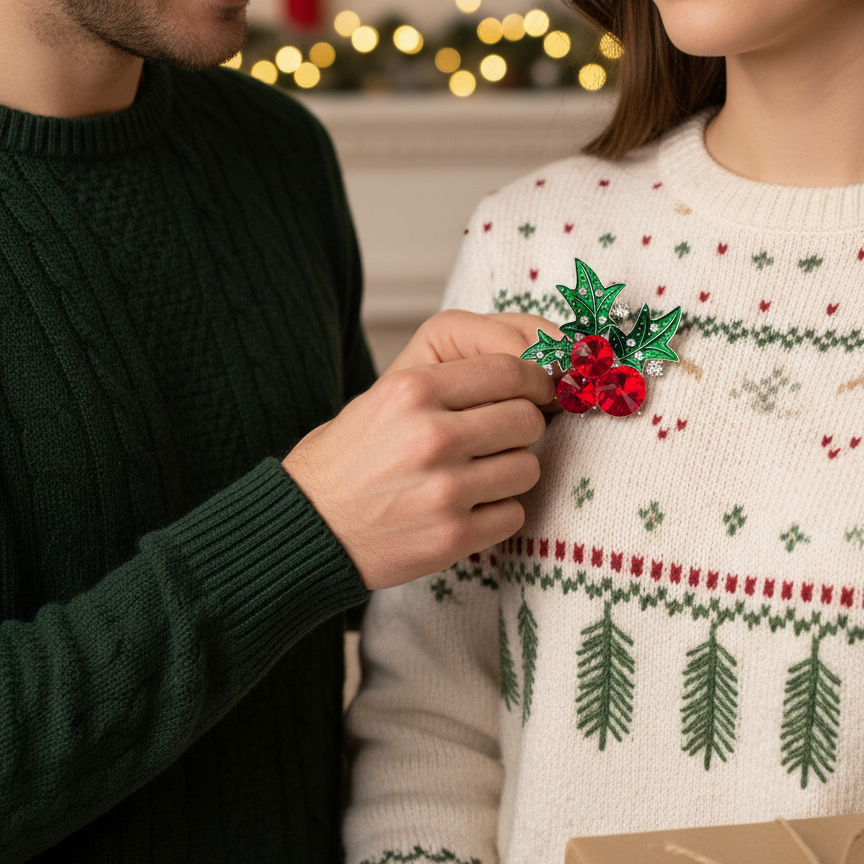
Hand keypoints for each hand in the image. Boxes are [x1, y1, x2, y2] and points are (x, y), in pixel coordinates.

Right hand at [283, 310, 562, 589]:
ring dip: (511, 472)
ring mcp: (444, 489)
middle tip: (500, 438)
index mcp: (413, 389)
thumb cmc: (349, 457)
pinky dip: (497, 512)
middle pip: (526, 418)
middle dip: (522, 427)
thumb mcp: (386, 395)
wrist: (307, 525)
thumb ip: (452, 380)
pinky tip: (466, 509)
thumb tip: (531, 373)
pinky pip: (514, 514)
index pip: (510, 369)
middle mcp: (431, 436)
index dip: (533, 381)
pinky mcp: (452, 536)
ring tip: (477, 476)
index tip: (535, 393)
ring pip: (528, 467)